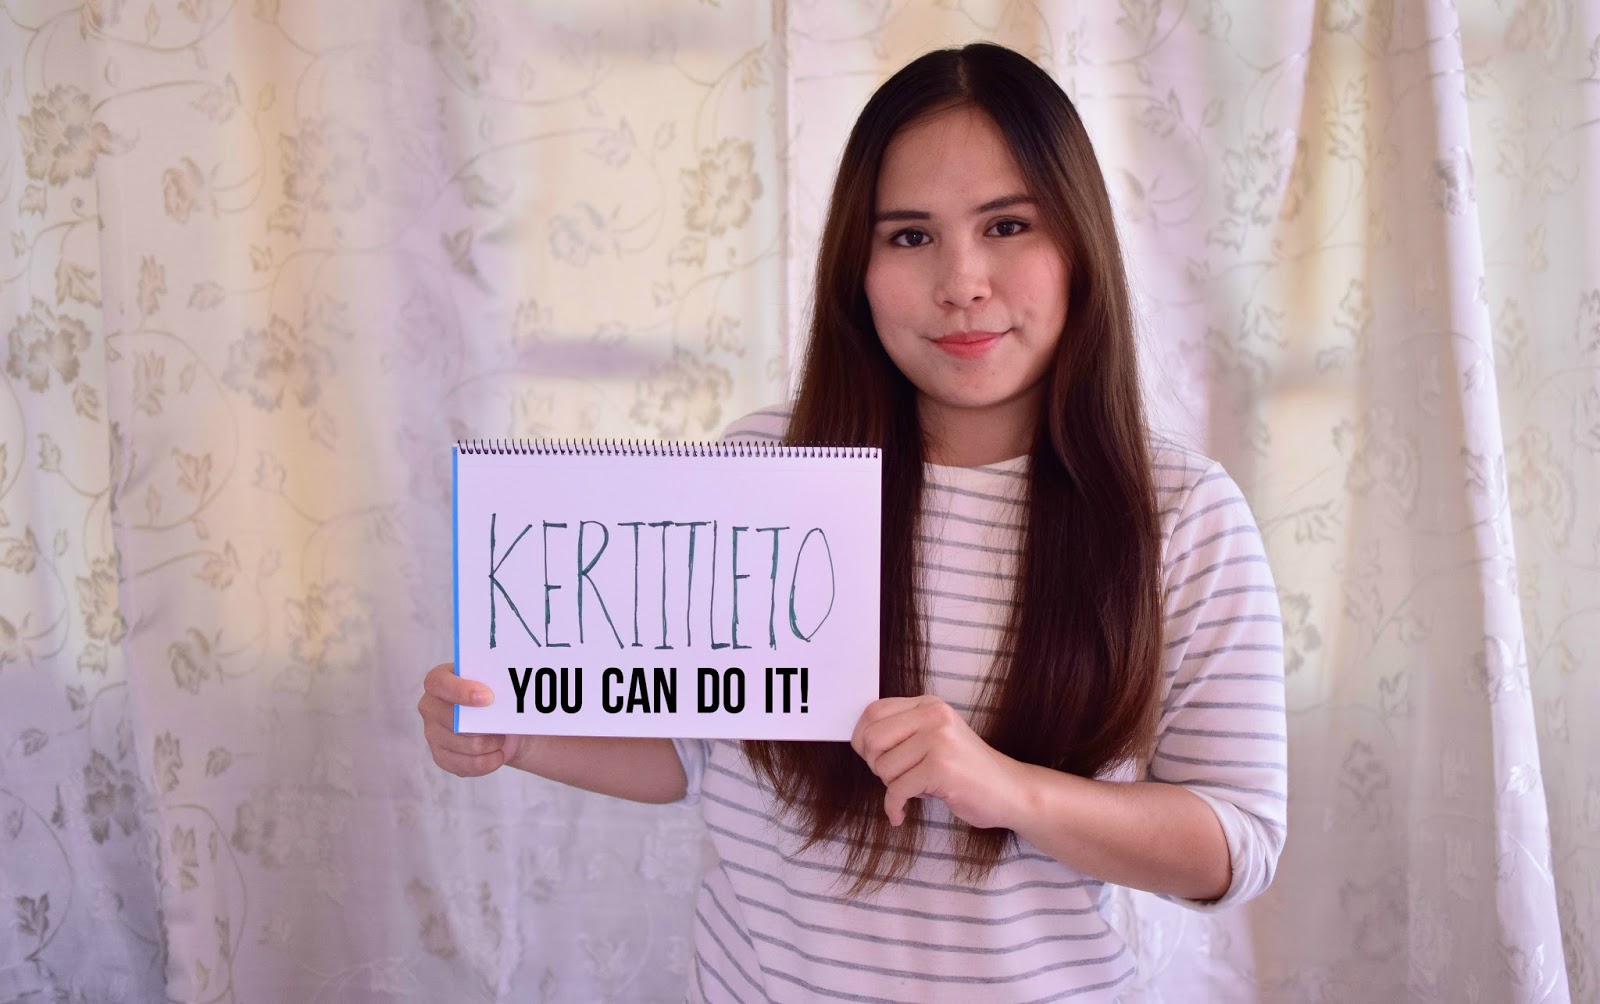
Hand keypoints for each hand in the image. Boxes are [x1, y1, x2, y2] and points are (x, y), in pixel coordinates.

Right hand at [418, 663, 528, 776]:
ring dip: (492, 743)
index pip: (438, 683)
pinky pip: (466, 765)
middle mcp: (430, 706)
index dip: (461, 691)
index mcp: (439, 681)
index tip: (488, 698)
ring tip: (502, 737)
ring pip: (467, 744)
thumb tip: (506, 689)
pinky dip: (488, 762)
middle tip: (502, 723)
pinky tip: (498, 754)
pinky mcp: (441, 756)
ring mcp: (432, 733)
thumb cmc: (495, 696)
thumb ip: (494, 683)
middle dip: (485, 725)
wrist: (500, 723)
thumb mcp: (495, 684)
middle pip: (454, 720)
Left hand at [850, 695, 1028, 829]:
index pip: (874, 711)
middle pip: (872, 738)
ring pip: (883, 767)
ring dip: (892, 787)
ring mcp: (939, 740)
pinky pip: (897, 791)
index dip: (862, 738)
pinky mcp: (941, 768)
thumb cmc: (965, 771)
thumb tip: (860, 741)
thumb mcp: (935, 739)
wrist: (1010, 791)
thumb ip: (903, 733)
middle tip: (894, 778)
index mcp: (928, 705)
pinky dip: (894, 808)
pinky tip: (900, 815)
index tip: (871, 758)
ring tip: (914, 788)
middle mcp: (933, 716)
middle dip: (875, 764)